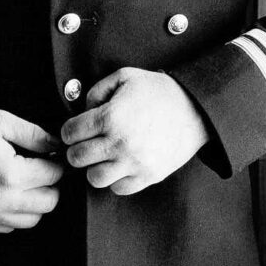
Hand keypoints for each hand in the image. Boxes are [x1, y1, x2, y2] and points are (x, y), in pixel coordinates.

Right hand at [0, 109, 64, 232]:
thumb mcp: (1, 122)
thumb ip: (34, 134)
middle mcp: (1, 200)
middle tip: (43, 169)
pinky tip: (11, 194)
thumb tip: (56, 145)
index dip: (57, 163)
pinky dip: (17, 214)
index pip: (53, 176)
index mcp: (10, 175)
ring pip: (32, 220)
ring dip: (37, 202)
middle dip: (52, 184)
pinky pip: (10, 227)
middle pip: (49, 203)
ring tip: (28, 182)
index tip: (53, 156)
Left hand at [61, 68, 209, 195]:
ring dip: (95, 167)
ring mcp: (135, 163)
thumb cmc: (160, 91)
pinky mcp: (149, 176)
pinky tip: (122, 165)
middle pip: (76, 158)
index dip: (70, 130)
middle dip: (78, 149)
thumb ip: (96, 90)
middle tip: (88, 143)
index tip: (77, 129)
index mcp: (111, 117)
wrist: (197, 109)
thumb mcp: (126, 76)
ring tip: (104, 157)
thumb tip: (82, 111)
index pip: (69, 133)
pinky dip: (116, 179)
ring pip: (94, 178)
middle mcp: (120, 143)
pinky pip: (118, 188)